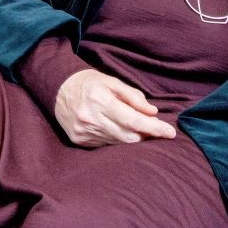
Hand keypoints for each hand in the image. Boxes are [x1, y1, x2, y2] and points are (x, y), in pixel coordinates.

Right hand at [52, 68, 176, 146]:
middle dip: (147, 135)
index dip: (154, 128)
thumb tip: (153, 113)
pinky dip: (118, 140)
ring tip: (139, 129)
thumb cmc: (89, 83)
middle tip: (157, 130)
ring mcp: (84, 131)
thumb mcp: (112, 81)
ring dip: (134, 138)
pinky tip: (119, 131)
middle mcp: (91, 118)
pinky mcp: (79, 140)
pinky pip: (107, 146)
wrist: (57, 88)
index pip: (133, 120)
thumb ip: (133, 96)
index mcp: (100, 100)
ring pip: (119, 143)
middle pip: (128, 136)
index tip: (170, 132)